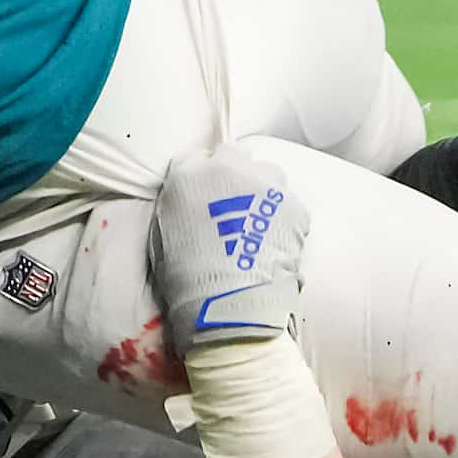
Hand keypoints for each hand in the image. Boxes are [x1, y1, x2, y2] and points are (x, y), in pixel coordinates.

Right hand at [154, 145, 311, 355]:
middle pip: (234, 156)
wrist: (228, 300)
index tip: (204, 195)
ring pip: (266, 174)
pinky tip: (275, 241)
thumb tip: (191, 200)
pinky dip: (283, 218)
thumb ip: (179, 203)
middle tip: (232, 207)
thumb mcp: (164, 233)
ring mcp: (266, 184)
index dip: (201, 178)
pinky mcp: (293, 205)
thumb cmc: (184, 276)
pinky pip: (288, 203)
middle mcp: (229, 167)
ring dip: (261, 191)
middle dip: (233, 176)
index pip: (196, 158)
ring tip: (256, 224)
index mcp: (189, 174)